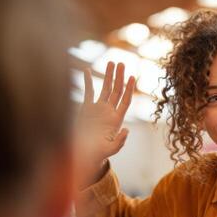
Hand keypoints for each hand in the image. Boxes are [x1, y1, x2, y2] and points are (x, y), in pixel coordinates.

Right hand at [76, 62, 134, 186]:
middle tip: (122, 63)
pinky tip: (87, 70)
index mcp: (116, 119)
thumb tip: (127, 130)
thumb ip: (120, 141)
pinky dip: (87, 81)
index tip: (132, 77)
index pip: (125, 100)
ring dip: (108, 76)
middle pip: (116, 91)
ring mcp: (98, 109)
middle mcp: (108, 111)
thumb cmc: (98, 153)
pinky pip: (88, 92)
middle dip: (119, 77)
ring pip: (105, 89)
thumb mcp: (111, 149)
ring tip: (111, 62)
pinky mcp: (86, 109)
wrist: (84, 154)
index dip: (128, 89)